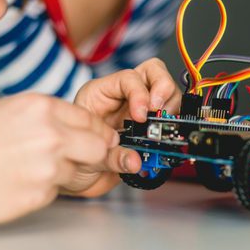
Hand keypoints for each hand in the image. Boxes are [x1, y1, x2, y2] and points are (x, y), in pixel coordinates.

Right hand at [0, 94, 116, 224]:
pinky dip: (45, 189)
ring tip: (32, 170)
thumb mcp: (11, 110)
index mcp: (43, 108)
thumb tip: (80, 125)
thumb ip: (49, 116)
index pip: (91, 120)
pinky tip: (21, 183)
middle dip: (96, 154)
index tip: (98, 139)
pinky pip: (58, 191)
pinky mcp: (43, 194)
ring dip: (65, 173)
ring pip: (79, 172)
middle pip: (100, 147)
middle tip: (85, 159)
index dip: (97, 132)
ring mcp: (50, 167)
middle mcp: (52, 135)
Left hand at [72, 58, 181, 195]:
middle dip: (163, 88)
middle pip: (154, 72)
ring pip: (168, 93)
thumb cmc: (75, 158)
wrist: (81, 177)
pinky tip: (166, 139)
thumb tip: (135, 160)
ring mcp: (141, 110)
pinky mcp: (154, 127)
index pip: (129, 78)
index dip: (140, 94)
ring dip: (171, 108)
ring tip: (163, 128)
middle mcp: (124, 96)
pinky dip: (174, 127)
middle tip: (160, 112)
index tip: (141, 115)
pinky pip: (172, 118)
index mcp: (101, 94)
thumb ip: (111, 157)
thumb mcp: (86, 154)